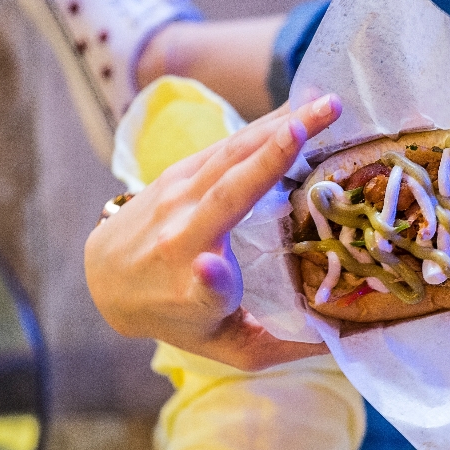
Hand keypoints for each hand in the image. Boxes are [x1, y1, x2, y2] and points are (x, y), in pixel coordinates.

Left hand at [84, 94, 341, 371]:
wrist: (106, 276)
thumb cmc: (180, 316)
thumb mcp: (226, 346)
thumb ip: (279, 346)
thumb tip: (342, 338)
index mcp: (193, 297)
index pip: (202, 293)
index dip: (209, 282)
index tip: (211, 270)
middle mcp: (180, 240)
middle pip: (229, 192)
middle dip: (273, 155)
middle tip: (325, 120)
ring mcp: (176, 198)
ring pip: (231, 155)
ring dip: (280, 124)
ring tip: (327, 103)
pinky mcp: (180, 171)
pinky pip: (228, 144)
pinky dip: (266, 124)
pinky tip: (299, 107)